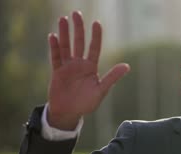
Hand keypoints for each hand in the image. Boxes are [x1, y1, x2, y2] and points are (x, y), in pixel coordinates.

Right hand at [47, 11, 129, 129]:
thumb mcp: (101, 90)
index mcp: (91, 67)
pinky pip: (56, 57)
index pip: (94, 48)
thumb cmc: (87, 103)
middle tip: (76, 13)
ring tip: (63, 19)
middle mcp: (79, 64)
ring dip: (64, 33)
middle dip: (78, 29)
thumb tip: (127, 66)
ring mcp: (67, 67)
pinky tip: (53, 36)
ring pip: (66, 46)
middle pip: (78, 43)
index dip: (95, 36)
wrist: (69, 113)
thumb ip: (112, 77)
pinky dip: (54, 47)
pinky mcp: (57, 72)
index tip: (96, 23)